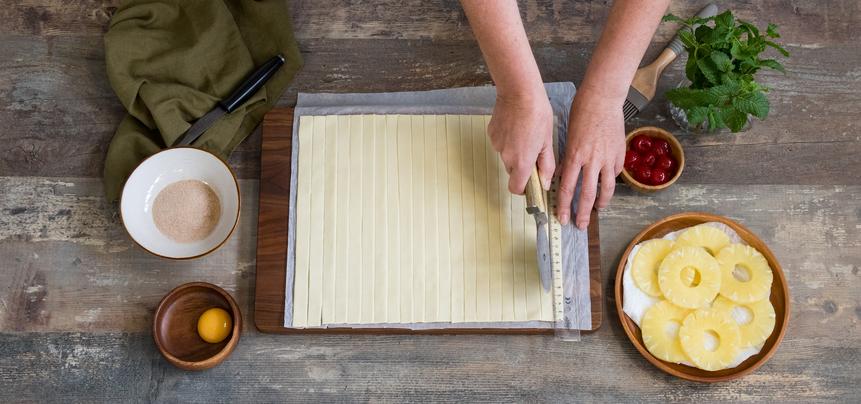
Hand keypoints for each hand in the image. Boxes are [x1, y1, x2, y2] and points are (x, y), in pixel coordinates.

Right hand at [488, 91, 554, 193]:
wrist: (519, 91)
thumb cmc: (537, 112)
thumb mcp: (547, 141)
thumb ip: (546, 165)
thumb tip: (545, 182)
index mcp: (522, 161)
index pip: (516, 188)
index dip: (524, 189)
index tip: (532, 183)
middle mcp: (506, 156)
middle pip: (513, 171)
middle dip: (522, 166)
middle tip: (534, 150)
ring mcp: (497, 145)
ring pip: (507, 156)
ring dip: (515, 151)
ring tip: (525, 133)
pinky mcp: (492, 134)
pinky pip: (501, 144)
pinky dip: (508, 140)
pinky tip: (516, 126)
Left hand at [556, 93, 625, 228]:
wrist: (602, 99)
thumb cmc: (581, 114)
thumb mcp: (568, 137)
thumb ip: (568, 159)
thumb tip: (564, 175)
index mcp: (574, 156)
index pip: (567, 188)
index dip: (564, 206)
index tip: (562, 217)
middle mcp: (591, 161)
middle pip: (586, 194)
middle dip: (582, 212)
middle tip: (579, 225)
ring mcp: (608, 158)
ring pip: (605, 188)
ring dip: (600, 203)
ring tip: (597, 210)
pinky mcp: (620, 154)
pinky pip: (615, 173)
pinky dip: (611, 181)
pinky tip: (608, 186)